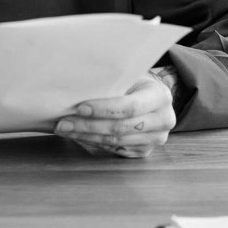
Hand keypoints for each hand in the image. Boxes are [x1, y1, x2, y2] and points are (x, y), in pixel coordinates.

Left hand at [55, 74, 174, 157]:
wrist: (151, 98)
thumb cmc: (134, 82)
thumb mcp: (129, 76)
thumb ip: (112, 81)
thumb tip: (75, 83)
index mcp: (160, 97)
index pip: (130, 107)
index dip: (103, 109)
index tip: (79, 107)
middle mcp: (163, 121)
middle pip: (120, 128)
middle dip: (88, 126)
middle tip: (63, 122)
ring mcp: (155, 139)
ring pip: (115, 141)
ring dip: (86, 136)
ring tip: (65, 129)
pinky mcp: (144, 151)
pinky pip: (115, 148)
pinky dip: (93, 142)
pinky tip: (77, 135)